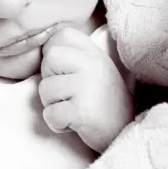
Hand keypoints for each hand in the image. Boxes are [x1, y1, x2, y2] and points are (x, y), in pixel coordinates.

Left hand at [38, 27, 133, 152]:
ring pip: (45, 89)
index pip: (61, 35)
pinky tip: (75, 124)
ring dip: (53, 105)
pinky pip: (50, 114)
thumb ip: (72, 54)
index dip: (54, 54)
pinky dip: (56, 124)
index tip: (67, 73)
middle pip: (49, 60)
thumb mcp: (93, 69)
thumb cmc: (101, 101)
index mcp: (95, 53)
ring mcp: (88, 87)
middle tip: (70, 95)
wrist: (125, 133)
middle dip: (50, 80)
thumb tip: (42, 45)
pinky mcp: (83, 111)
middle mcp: (94, 65)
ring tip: (74, 109)